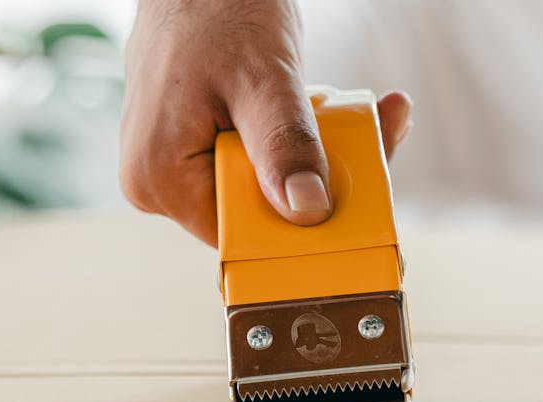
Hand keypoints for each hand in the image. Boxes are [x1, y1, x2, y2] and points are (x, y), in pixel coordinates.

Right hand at [120, 0, 414, 245]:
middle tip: (383, 130)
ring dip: (321, 154)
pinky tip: (335, 107)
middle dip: (324, 178)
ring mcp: (179, 163)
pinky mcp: (202, 142)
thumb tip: (309, 211)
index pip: (244, 236)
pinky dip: (304, 137)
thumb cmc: (215, 7)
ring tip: (360, 112)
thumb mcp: (261, 80)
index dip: (305, 225)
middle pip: (261, 211)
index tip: (364, 196)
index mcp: (159, 181)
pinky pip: (264, 158)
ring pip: (269, 184)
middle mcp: (160, 182)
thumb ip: (283, 146)